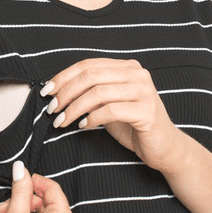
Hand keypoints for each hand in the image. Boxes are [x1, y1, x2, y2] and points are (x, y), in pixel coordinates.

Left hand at [40, 57, 182, 173]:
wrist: (165, 148)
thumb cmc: (134, 127)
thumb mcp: (109, 106)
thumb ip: (91, 95)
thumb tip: (58, 92)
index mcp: (127, 67)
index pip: (88, 65)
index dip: (63, 77)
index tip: (47, 92)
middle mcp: (138, 74)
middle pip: (90, 76)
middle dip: (66, 93)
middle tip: (52, 110)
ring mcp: (144, 91)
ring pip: (97, 92)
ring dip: (74, 108)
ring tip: (62, 121)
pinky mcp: (147, 111)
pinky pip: (110, 110)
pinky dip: (92, 118)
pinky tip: (83, 126)